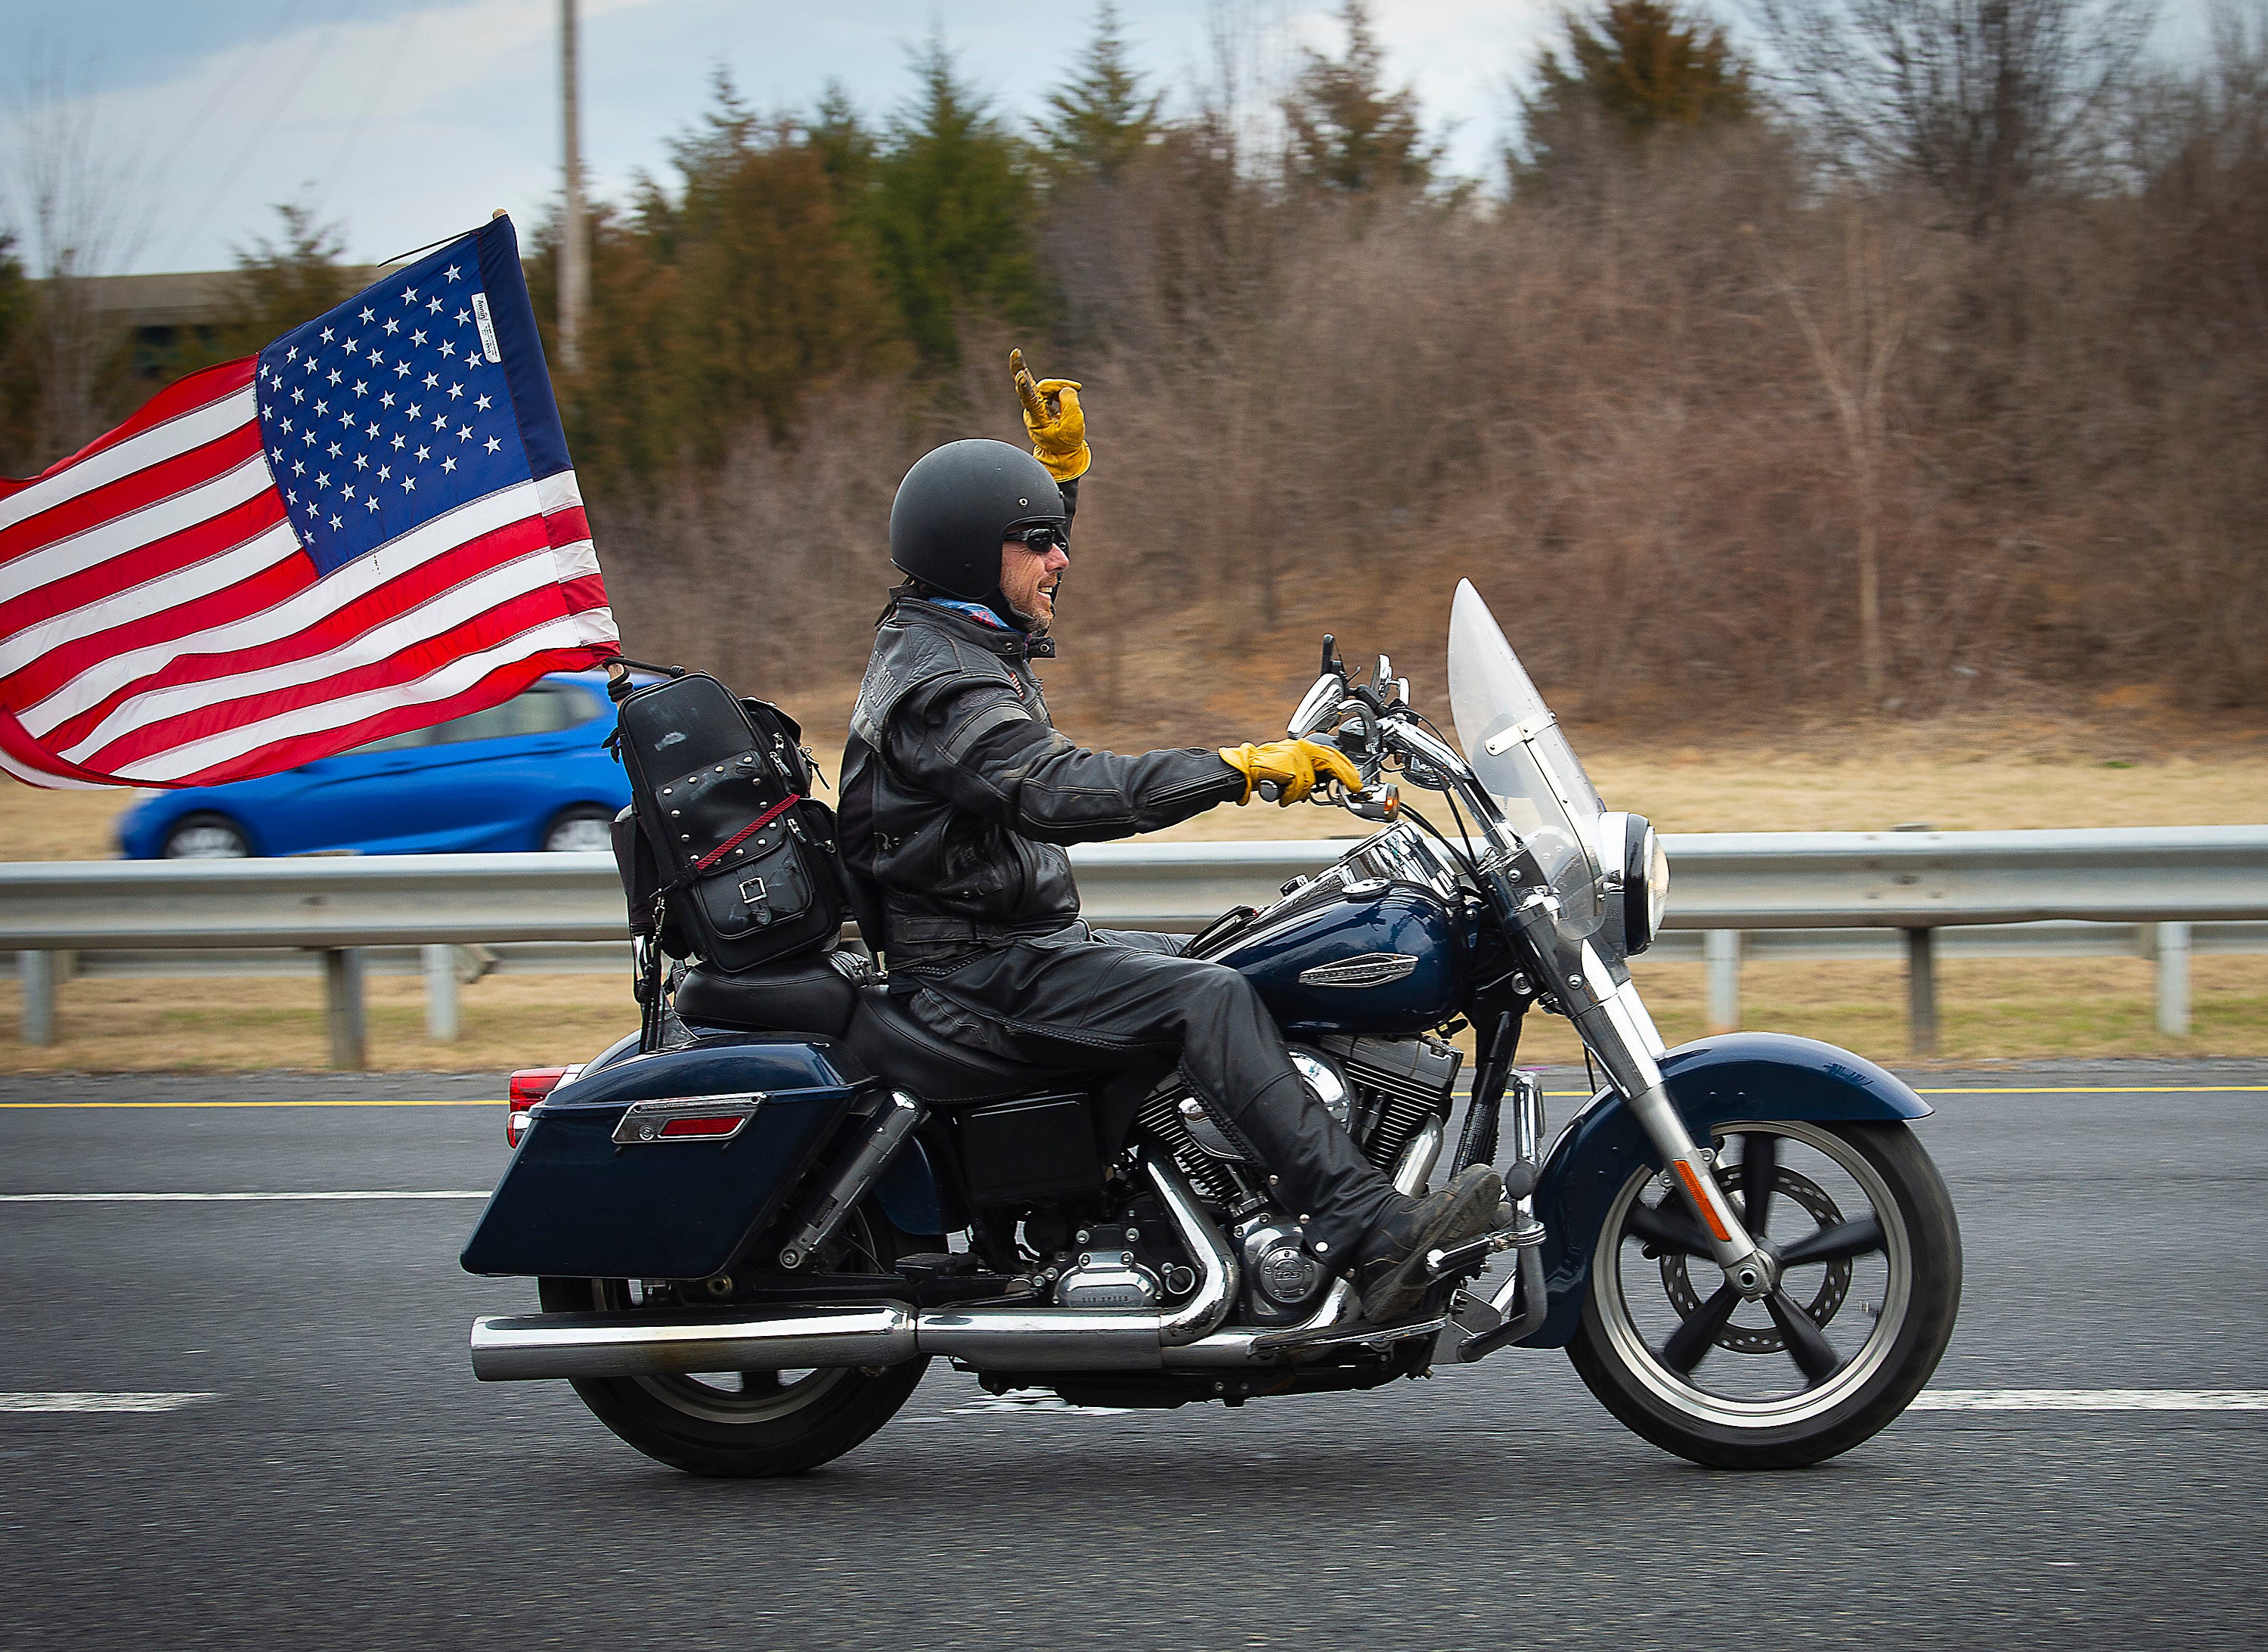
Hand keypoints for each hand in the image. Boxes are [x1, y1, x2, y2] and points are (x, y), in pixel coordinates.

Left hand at [1011, 347, 1089, 481]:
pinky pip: (1052, 387)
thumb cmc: (1066, 442)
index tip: (1021, 375)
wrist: (1062, 453)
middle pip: (1026, 384)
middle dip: (1020, 367)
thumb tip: (1065, 388)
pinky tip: (1075, 389)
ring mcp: (1036, 403)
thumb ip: (1071, 404)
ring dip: (1063, 385)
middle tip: (1015, 352)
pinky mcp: (1041, 400)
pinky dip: (1063, 387)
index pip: (1030, 399)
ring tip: (1078, 390)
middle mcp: (1032, 409)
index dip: (1025, 386)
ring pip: (1048, 385)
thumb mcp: (1074, 426)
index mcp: (1037, 418)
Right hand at [1217, 738, 1364, 805]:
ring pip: (1310, 782)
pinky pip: (1297, 788)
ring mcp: (1294, 756)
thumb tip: (1328, 783)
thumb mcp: (1291, 765)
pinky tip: (1280, 795)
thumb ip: (1309, 770)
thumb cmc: (1264, 770)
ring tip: (1286, 794)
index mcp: (1304, 746)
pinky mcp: (1287, 767)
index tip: (1356, 779)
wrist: (1243, 768)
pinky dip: (1289, 796)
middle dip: (1344, 777)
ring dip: (1299, 794)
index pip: (1332, 754)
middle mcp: (1301, 748)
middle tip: (1355, 788)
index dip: (1347, 767)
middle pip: (1331, 762)